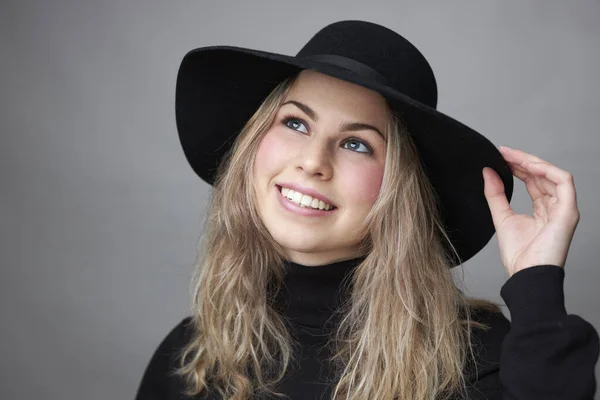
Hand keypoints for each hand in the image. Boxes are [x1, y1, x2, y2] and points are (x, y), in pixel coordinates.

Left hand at [482, 146, 579, 277]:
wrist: (526, 275)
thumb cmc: (518, 255)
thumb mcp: (501, 218)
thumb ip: (495, 195)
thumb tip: (488, 172)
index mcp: (542, 210)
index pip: (533, 180)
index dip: (518, 166)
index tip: (500, 156)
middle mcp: (555, 207)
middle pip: (542, 175)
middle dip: (522, 160)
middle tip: (503, 152)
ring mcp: (564, 209)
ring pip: (553, 175)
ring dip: (532, 162)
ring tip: (512, 156)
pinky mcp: (568, 211)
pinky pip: (564, 182)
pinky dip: (547, 170)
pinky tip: (529, 165)